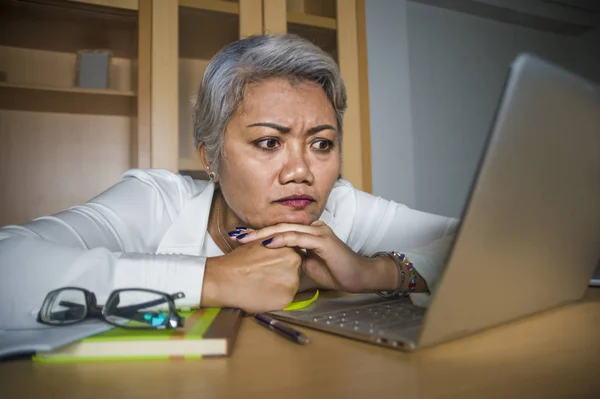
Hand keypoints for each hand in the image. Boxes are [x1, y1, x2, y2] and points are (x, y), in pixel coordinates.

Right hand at [201, 239, 302, 313]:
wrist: (226, 278)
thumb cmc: (240, 259)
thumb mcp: (261, 242)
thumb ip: (276, 241)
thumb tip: (283, 241)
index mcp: (290, 250)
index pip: (294, 258)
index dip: (281, 262)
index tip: (268, 265)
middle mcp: (296, 266)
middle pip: (295, 271)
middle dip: (283, 273)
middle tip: (265, 273)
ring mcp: (292, 283)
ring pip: (290, 286)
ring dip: (280, 286)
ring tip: (262, 283)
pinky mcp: (286, 299)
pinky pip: (284, 299)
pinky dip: (275, 298)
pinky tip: (262, 292)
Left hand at [236, 221, 397, 292]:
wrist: (358, 277)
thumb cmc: (335, 272)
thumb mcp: (307, 267)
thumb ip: (292, 261)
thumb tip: (273, 265)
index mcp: (308, 232)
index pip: (280, 230)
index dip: (260, 234)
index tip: (241, 239)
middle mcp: (312, 228)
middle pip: (279, 227)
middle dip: (256, 232)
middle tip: (237, 236)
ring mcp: (318, 232)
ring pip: (286, 229)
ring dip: (264, 234)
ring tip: (247, 239)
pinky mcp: (323, 240)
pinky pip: (298, 238)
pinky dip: (282, 240)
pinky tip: (268, 243)